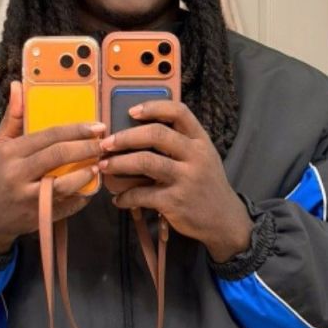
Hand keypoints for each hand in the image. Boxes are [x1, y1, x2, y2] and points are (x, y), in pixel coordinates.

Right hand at [0, 81, 104, 253]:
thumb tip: (18, 85)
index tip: (96, 126)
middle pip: (58, 156)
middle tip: (103, 143)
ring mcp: (29, 199)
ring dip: (87, 173)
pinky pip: (68, 205)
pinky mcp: (39, 217)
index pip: (47, 136)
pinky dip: (82, 196)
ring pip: (66, 183)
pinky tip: (89, 187)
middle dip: (86, 147)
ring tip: (98, 165)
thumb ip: (12, 117)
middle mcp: (17, 175)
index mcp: (9, 154)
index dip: (75, 129)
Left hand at [97, 100, 251, 261]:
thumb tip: (135, 131)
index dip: (153, 107)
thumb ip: (178, 143)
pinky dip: (125, 196)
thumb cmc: (205, 184)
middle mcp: (196, 156)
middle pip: (156, 134)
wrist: (224, 221)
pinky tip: (118, 199)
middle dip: (125, 137)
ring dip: (118, 163)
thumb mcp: (202, 157)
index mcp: (201, 140)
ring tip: (103, 166)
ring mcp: (186, 179)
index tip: (130, 111)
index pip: (179, 112)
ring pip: (146, 162)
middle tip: (105, 143)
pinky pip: (142, 194)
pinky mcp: (176, 202)